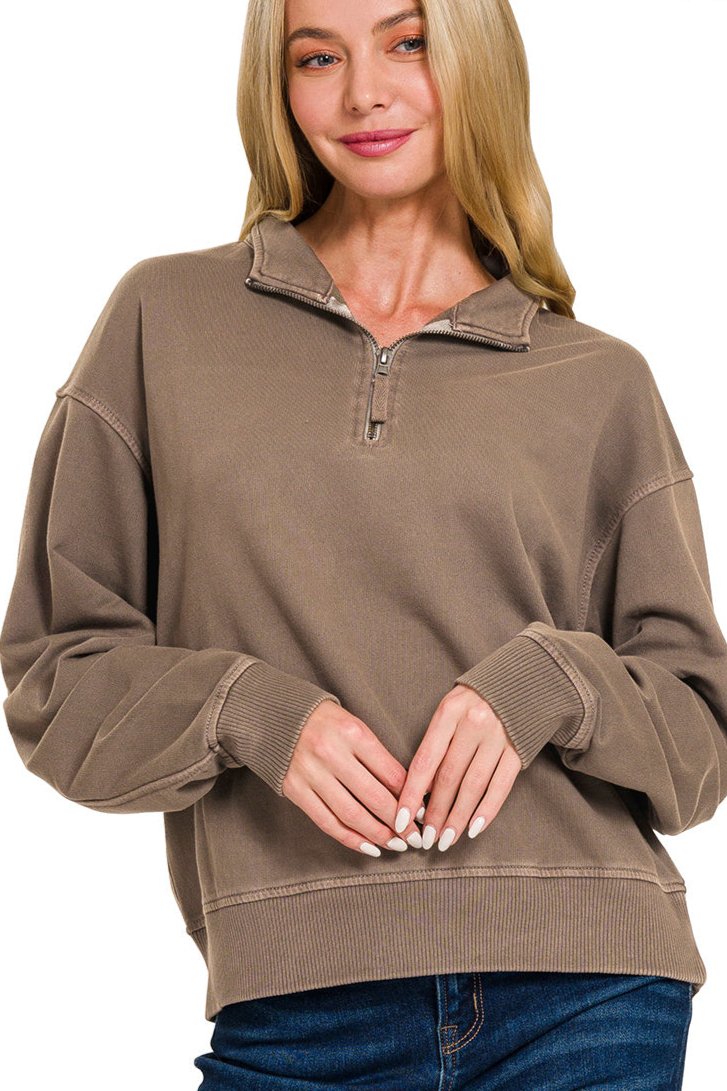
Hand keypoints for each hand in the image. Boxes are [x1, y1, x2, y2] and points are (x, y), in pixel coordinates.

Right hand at [281, 699, 423, 856]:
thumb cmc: (327, 723)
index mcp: (352, 733)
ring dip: (378, 834)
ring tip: (397, 844)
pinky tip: (369, 847)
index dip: (412, 797)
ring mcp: (311, 773)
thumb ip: (378, 756)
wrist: (278, 716)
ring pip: (351, 814)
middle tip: (416, 837)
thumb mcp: (356, 727)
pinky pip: (327, 822)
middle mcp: (331, 753)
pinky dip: (350, 838)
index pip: (390, 773)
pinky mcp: (295, 790)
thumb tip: (412, 790)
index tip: (425, 814)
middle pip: (374, 797)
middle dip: (399, 822)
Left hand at [394, 684, 522, 851]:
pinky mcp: (519, 749)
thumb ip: (435, 741)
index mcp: (449, 711)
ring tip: (445, 839)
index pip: (425, 760)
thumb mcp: (450, 708)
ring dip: (458, 817)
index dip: (411, 793)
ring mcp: (499, 737)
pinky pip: (501, 785)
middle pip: (449, 777)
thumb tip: (418, 788)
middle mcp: (474, 724)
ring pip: (474, 786)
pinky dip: (488, 810)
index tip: (400, 819)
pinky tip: (475, 828)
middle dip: (434, 812)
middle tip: (424, 838)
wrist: (523, 680)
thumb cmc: (475, 699)